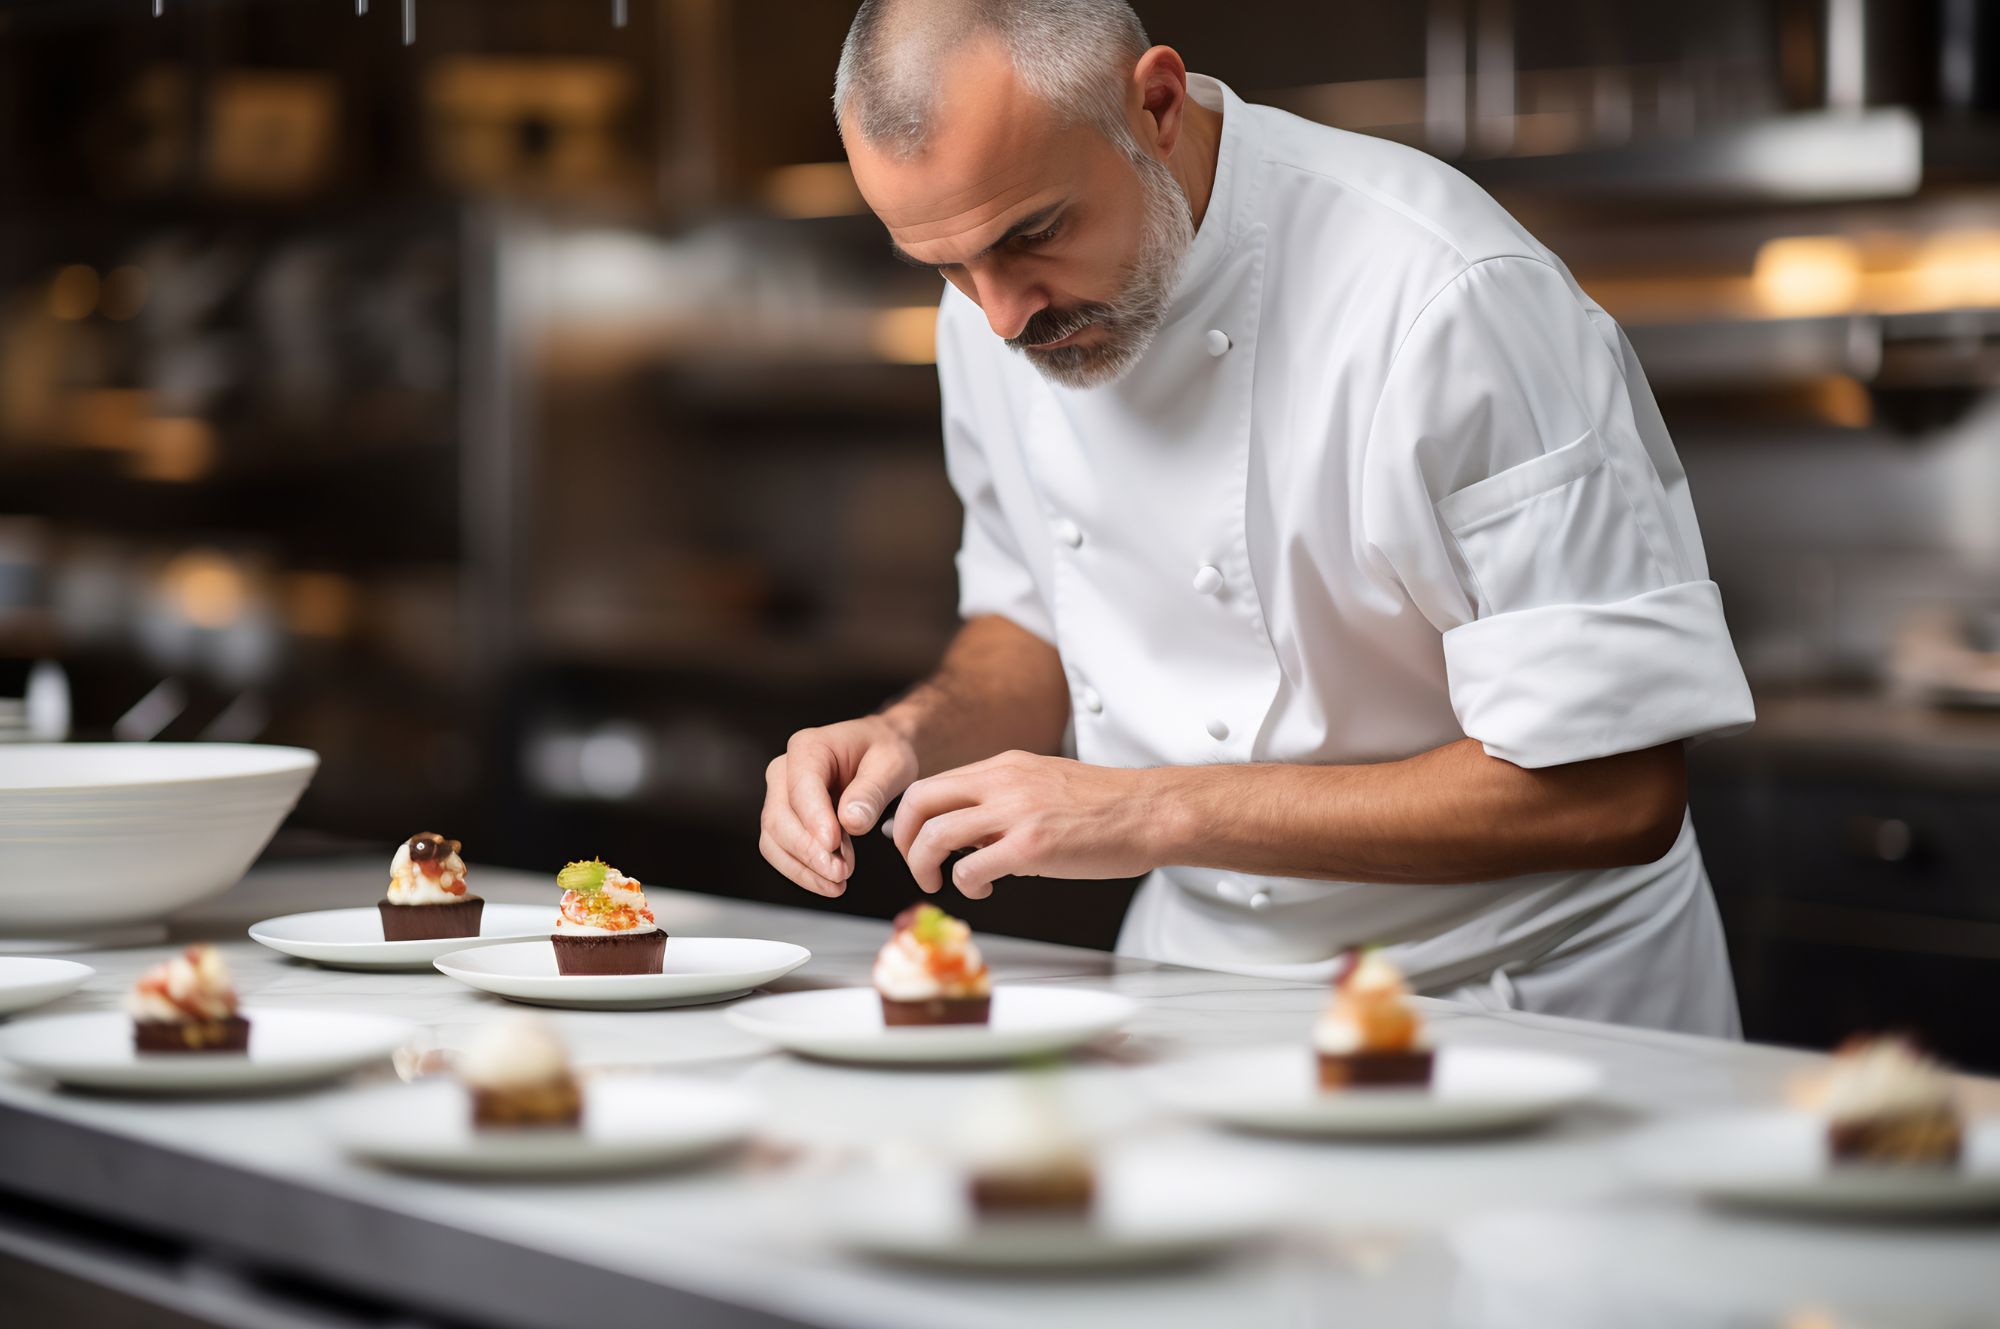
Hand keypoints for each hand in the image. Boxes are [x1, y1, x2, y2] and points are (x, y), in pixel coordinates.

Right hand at [760, 716, 918, 896]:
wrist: (881, 755)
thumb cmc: (885, 752)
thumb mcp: (892, 764)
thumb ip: (872, 791)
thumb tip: (851, 822)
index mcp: (809, 747)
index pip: (801, 787)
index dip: (814, 820)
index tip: (833, 845)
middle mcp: (784, 770)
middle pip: (779, 818)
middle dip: (808, 852)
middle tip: (840, 873)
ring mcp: (780, 796)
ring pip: (774, 840)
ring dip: (804, 868)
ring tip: (838, 883)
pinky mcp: (786, 820)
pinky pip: (781, 850)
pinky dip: (803, 871)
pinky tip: (829, 882)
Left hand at [891, 751, 1161, 898]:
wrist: (1151, 812)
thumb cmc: (1107, 807)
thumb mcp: (1043, 785)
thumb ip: (1003, 802)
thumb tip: (971, 837)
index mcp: (1005, 766)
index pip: (933, 784)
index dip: (913, 818)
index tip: (916, 841)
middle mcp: (1003, 781)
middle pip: (919, 801)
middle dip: (903, 839)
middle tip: (916, 864)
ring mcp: (1015, 812)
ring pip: (934, 835)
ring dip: (923, 866)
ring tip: (940, 882)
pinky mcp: (1031, 846)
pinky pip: (970, 868)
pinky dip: (965, 885)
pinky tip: (983, 889)